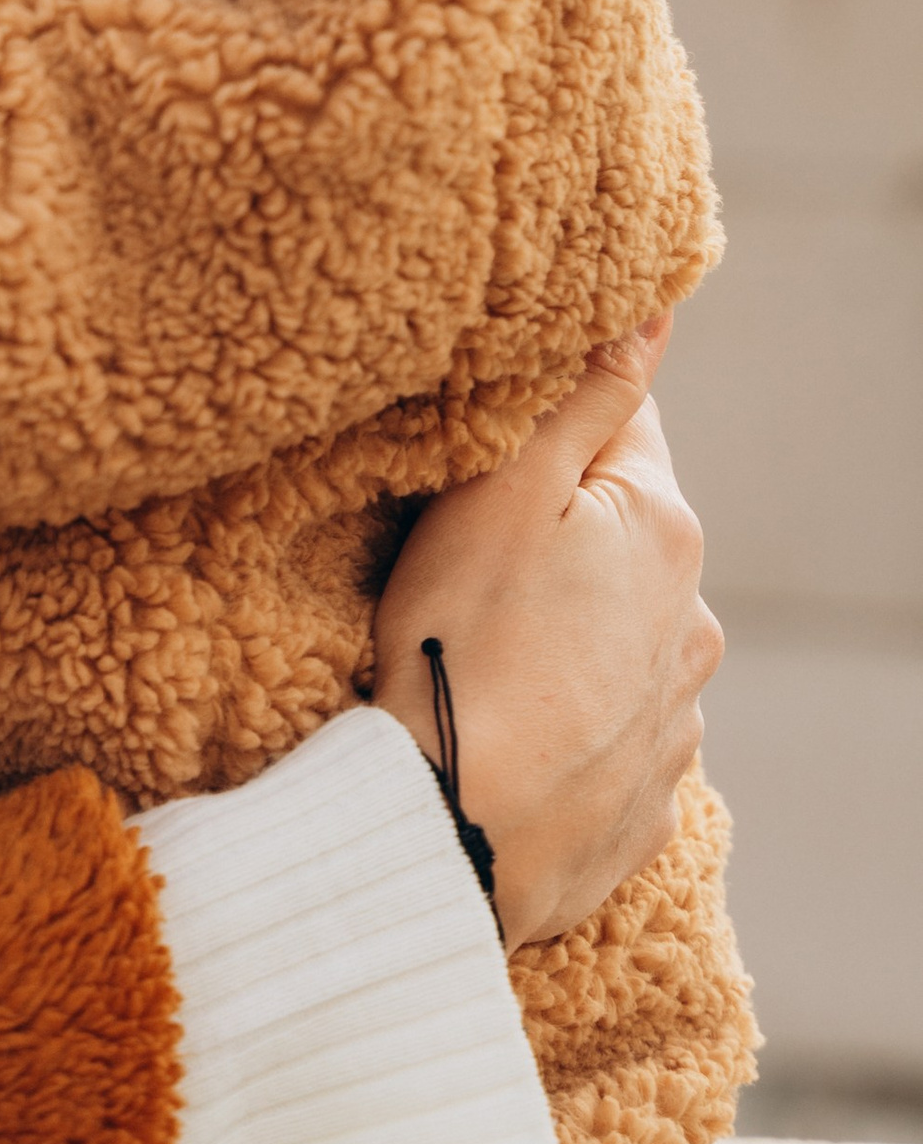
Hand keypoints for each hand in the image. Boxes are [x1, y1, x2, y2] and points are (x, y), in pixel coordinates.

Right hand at [375, 317, 721, 951]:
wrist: (451, 834)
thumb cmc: (459, 644)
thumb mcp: (503, 489)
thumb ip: (583, 394)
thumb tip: (654, 309)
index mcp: (666, 532)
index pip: (619, 427)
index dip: (542, 430)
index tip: (479, 455)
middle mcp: (693, 625)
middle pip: (618, 540)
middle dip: (556, 537)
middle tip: (458, 561)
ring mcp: (674, 723)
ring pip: (614, 638)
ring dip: (563, 633)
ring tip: (474, 654)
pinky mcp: (642, 805)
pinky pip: (603, 734)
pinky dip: (561, 721)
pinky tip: (501, 728)